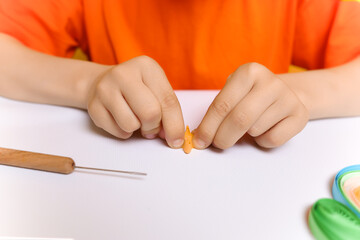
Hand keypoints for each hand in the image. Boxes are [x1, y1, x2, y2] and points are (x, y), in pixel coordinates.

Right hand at [86, 56, 184, 147]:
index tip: (177, 140)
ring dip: (137, 129)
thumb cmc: (136, 89)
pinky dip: (124, 132)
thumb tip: (173, 137)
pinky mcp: (93, 105)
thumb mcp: (156, 89)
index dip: (175, 125)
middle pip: (150, 113)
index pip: (168, 100)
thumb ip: (167, 110)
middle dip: (154, 127)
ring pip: (131, 124)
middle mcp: (124, 74)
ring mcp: (105, 88)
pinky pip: (117, 131)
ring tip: (135, 119)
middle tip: (152, 126)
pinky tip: (121, 119)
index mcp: (146, 66)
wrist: (102, 82)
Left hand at [193, 62, 308, 148]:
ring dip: (246, 136)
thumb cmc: (251, 96)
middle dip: (223, 137)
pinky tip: (265, 130)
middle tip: (217, 144)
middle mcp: (270, 82)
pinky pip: (272, 139)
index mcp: (249, 72)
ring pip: (255, 130)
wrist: (286, 94)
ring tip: (250, 126)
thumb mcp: (234, 93)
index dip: (208, 126)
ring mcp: (288, 98)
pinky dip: (262, 141)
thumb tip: (200, 137)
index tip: (200, 141)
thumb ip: (218, 111)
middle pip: (239, 119)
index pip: (222, 104)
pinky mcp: (300, 115)